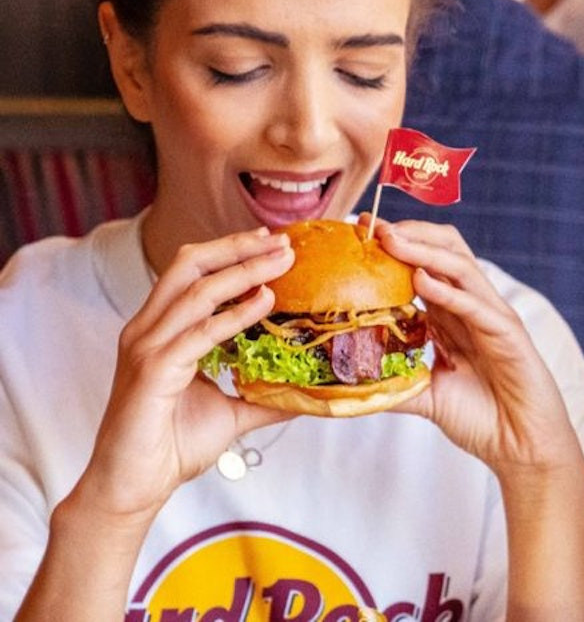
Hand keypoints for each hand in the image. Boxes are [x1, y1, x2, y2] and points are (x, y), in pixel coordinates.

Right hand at [80, 228, 296, 519]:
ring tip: (283, 261)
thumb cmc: (169, 447)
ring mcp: (147, 348)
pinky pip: (199, 333)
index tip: (273, 242)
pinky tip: (264, 302)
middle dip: (237, 247)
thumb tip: (304, 393)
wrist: (131, 487)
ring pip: (196, 292)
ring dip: (244, 271)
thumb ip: (263, 396)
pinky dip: (235, 314)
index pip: (193, 272)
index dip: (231, 251)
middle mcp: (148, 331)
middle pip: (189, 265)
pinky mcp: (153, 371)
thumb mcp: (230, 412)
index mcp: (159, 331)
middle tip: (282, 242)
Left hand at [367, 218, 583, 480]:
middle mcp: (472, 307)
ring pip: (460, 267)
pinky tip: (421, 281)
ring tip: (389, 239)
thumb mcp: (426, 398)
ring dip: (423, 250)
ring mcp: (492, 317)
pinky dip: (448, 291)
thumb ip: (393, 385)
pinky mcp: (508, 334)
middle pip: (445, 249)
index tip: (357, 231)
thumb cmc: (482, 418)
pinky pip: (475, 305)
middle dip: (408, 233)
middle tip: (369, 225)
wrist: (522, 447)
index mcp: (453, 314)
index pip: (424, 264)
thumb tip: (348, 387)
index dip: (394, 245)